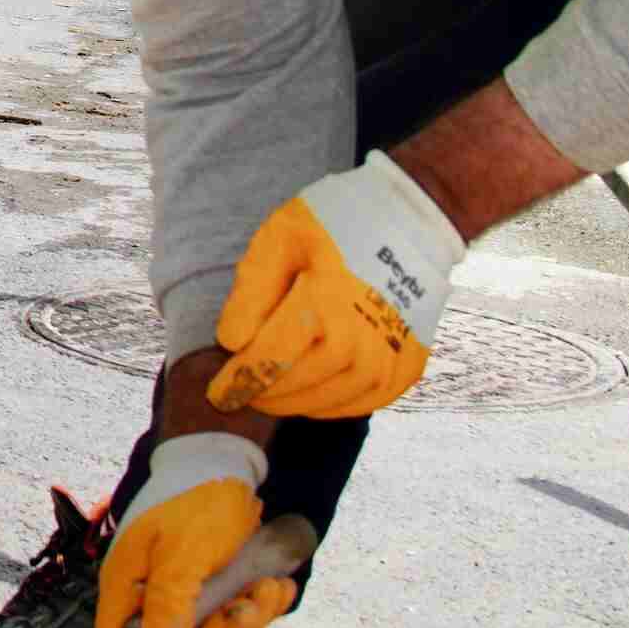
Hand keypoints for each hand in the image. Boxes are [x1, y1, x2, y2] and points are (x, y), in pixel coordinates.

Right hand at [143, 508, 319, 627]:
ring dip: (247, 616)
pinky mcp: (210, 580)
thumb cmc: (197, 498)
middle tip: (252, 605)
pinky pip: (231, 609)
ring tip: (271, 585)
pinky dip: (257, 601)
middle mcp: (149, 591)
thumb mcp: (185, 553)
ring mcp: (181, 586)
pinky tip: (277, 583)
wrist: (225, 455)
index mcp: (127, 585)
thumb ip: (169, 605)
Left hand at [211, 156, 467, 420]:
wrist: (412, 221)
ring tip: (272, 393)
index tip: (216, 393)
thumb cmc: (338, 224)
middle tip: (241, 392)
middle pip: (294, 388)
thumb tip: (231, 344)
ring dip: (293, 403)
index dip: (236, 383)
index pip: (268, 362)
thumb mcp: (280, 239)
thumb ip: (251, 292)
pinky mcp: (407, 368)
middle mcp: (360, 341)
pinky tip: (310, 392)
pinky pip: (361, 403)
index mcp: (323, 305)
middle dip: (262, 395)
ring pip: (326, 402)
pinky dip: (330, 405)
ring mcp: (389, 359)